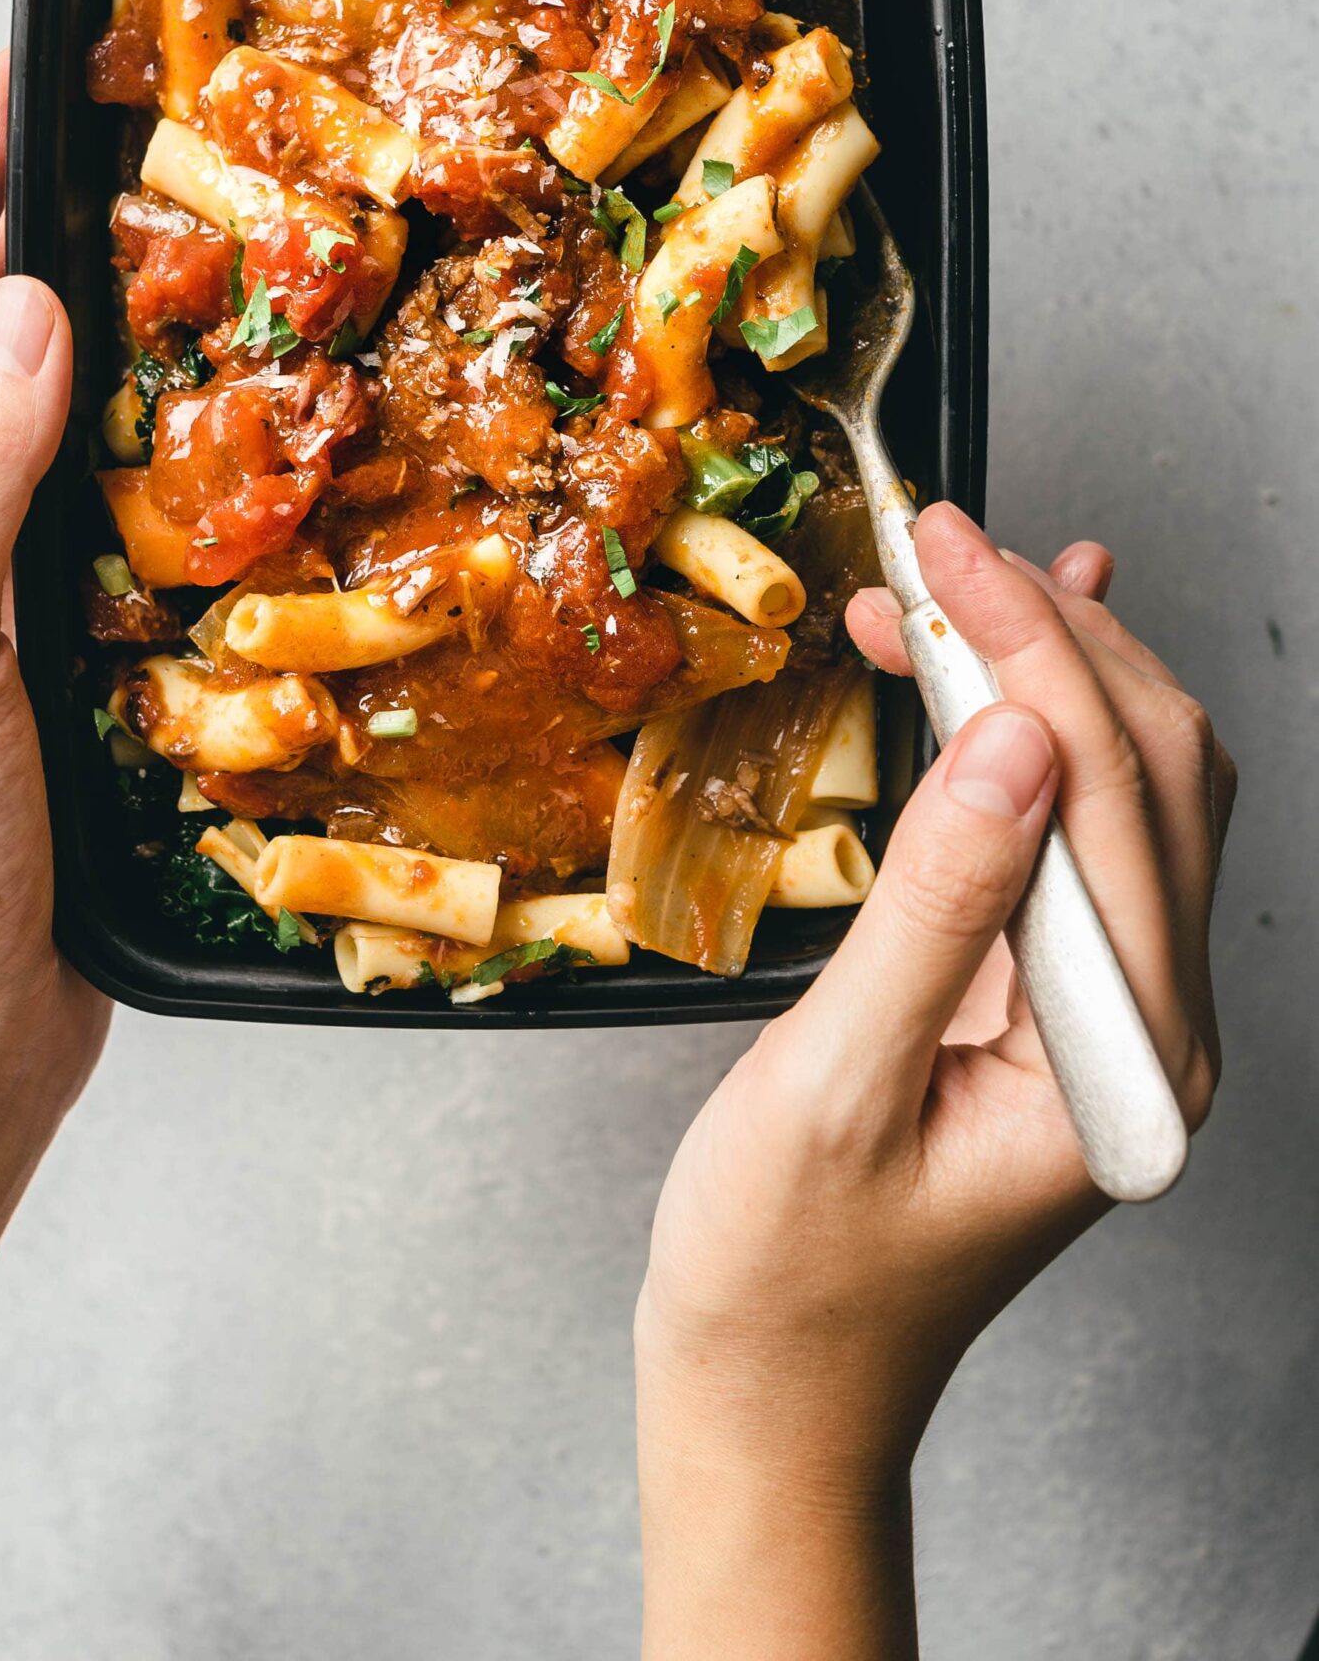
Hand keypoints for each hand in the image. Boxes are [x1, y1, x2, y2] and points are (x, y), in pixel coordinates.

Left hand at [0, 49, 107, 1109]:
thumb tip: (27, 311)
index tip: (17, 86)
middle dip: (22, 234)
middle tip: (114, 128)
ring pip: (26, 423)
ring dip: (87, 330)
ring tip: (164, 232)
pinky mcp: (36, 652)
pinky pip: (85, 511)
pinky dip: (135, 446)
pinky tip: (194, 407)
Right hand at [635, 504, 1232, 1658]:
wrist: (776, 1387)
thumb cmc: (790, 1272)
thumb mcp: (839, 1083)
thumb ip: (937, 906)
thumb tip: (1015, 737)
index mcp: (1125, 1058)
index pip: (1107, 793)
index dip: (1029, 645)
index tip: (942, 545)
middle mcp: (1152, 1028)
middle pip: (1145, 770)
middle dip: (1044, 633)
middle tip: (932, 541)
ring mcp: (1112, 1010)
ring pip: (1124, 786)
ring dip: (1042, 668)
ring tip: (939, 585)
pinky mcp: (1055, 997)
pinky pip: (1078, 833)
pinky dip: (1040, 731)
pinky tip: (1015, 657)